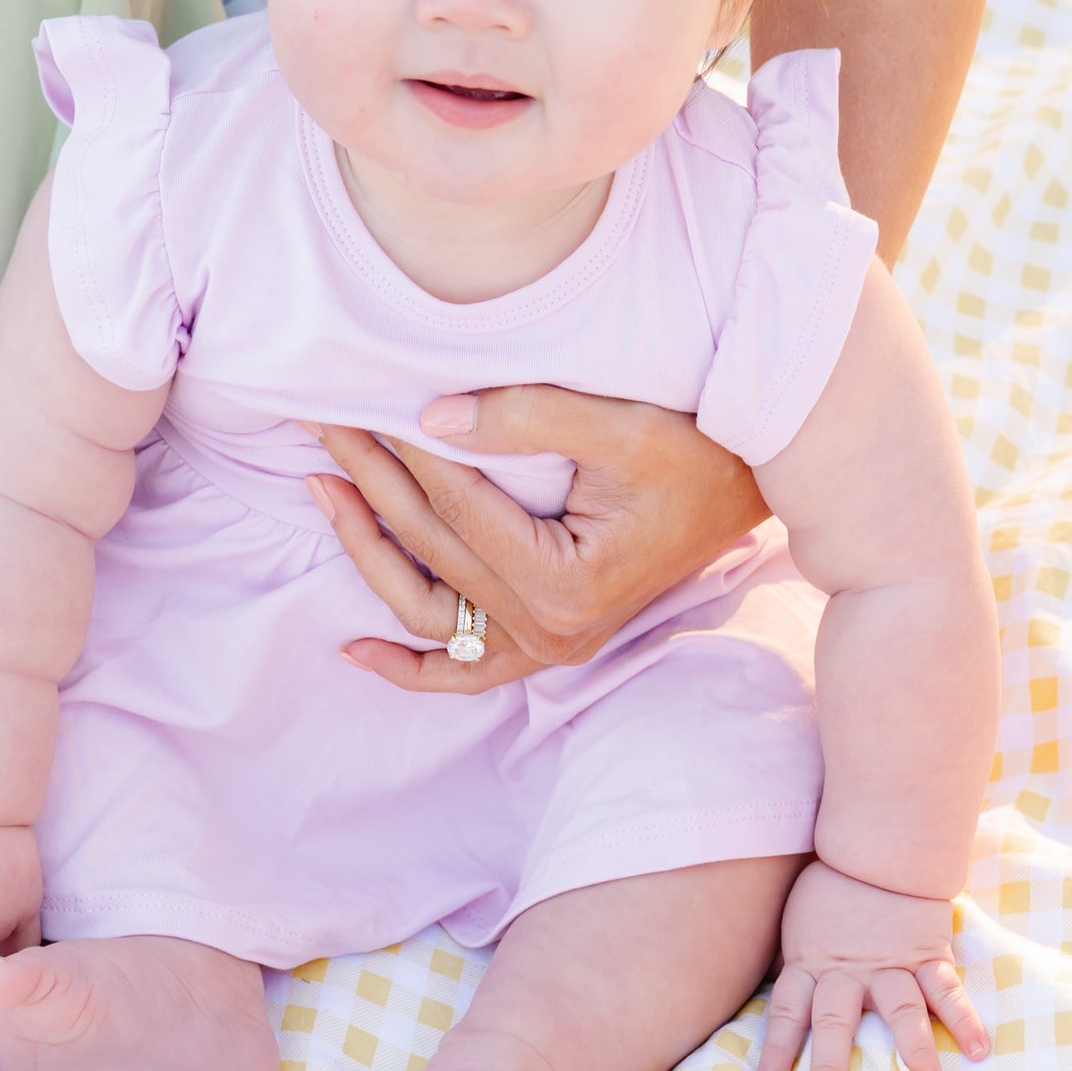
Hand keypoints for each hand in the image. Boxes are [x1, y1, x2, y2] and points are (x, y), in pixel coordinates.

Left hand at [309, 386, 768, 694]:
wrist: (749, 498)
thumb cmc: (698, 457)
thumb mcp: (622, 429)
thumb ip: (526, 419)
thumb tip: (429, 419)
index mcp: (565, 584)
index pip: (459, 509)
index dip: (404, 452)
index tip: (360, 399)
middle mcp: (551, 631)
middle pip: (435, 549)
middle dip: (372, 480)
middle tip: (323, 423)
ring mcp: (547, 646)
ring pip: (429, 610)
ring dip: (367, 551)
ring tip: (321, 487)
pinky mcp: (549, 642)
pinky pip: (464, 671)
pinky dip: (408, 666)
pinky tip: (354, 648)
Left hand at [756, 859, 987, 1070]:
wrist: (876, 849)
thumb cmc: (830, 888)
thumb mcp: (797, 922)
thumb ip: (792, 960)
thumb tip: (767, 987)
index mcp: (811, 962)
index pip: (788, 1008)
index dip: (778, 1045)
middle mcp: (848, 970)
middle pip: (834, 1019)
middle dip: (828, 1064)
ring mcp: (890, 964)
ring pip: (900, 1007)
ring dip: (916, 1046)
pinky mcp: (926, 954)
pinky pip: (947, 988)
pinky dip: (964, 1018)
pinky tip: (977, 1048)